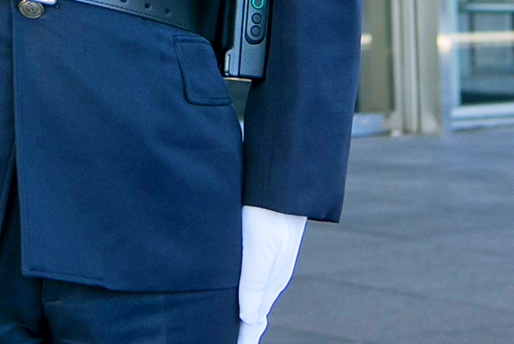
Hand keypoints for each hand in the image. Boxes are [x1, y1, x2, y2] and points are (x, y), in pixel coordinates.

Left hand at [237, 206, 305, 342]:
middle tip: (230, 340)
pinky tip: (234, 290)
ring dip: (243, 312)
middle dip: (243, 329)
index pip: (254, 320)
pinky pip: (251, 278)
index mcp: (269, 283)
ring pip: (253, 295)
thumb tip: (249, 319)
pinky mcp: (260, 246)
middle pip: (254, 311)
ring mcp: (266, 262)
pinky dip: (244, 292)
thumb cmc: (270, 216)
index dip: (244, 337)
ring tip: (232, 325)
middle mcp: (269, 276)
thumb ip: (254, 285)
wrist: (284, 185)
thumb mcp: (260, 251)